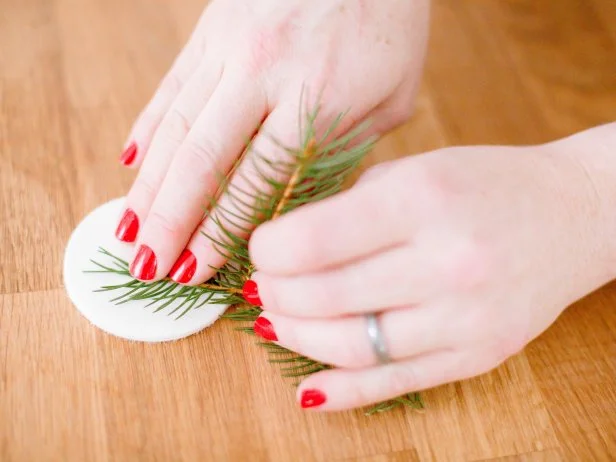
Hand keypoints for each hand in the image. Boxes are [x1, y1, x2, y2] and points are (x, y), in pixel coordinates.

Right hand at [115, 0, 429, 283]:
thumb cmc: (389, 22)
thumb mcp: (392, 97)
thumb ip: (346, 152)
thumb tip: (299, 205)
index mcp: (318, 97)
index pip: (255, 183)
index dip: (219, 234)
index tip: (196, 273)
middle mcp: (264, 73)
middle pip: (201, 162)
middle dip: (169, 223)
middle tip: (145, 268)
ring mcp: (229, 47)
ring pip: (175, 128)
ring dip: (148, 187)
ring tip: (128, 231)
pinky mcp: (211, 29)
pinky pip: (171, 87)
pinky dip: (148, 129)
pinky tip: (131, 165)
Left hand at [247, 135, 613, 410]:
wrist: (576, 214)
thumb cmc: (486, 183)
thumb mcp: (415, 169)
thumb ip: (349, 207)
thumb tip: (284, 249)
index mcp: (423, 199)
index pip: (315, 240)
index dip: (269, 250)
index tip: (260, 248)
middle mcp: (446, 261)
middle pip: (324, 296)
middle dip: (274, 294)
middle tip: (262, 286)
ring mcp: (466, 317)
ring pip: (351, 347)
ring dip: (297, 338)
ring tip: (276, 321)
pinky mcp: (479, 355)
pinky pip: (395, 383)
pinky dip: (342, 391)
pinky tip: (306, 389)